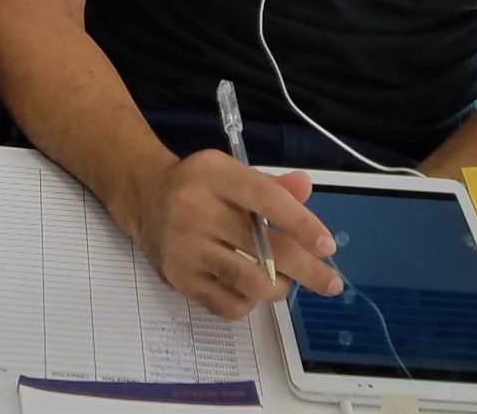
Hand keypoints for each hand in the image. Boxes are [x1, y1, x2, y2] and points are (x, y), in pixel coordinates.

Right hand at [124, 151, 340, 318]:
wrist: (145, 198)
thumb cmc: (199, 185)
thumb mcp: (231, 172)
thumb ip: (271, 185)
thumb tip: (306, 189)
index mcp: (215, 176)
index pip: (266, 200)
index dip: (302, 224)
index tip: (328, 246)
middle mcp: (196, 210)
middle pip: (265, 249)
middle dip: (307, 269)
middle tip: (331, 282)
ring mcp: (186, 248)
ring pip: (250, 283)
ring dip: (280, 287)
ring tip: (286, 281)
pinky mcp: (179, 278)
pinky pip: (229, 305)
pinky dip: (250, 302)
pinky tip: (251, 288)